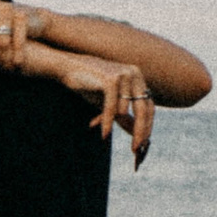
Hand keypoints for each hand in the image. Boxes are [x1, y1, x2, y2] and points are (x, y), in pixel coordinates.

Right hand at [49, 53, 157, 167]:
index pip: (148, 106)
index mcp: (138, 78)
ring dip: (112, 124)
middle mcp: (134, 74)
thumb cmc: (89, 85)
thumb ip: (124, 116)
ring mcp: (123, 75)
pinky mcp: (110, 80)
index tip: (143, 143)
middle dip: (140, 131)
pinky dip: (107, 123)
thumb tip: (136, 134)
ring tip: (103, 131)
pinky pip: (111, 108)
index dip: (147, 126)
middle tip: (135, 148)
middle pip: (143, 109)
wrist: (68, 68)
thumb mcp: (109, 103)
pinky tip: (104, 134)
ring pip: (124, 110)